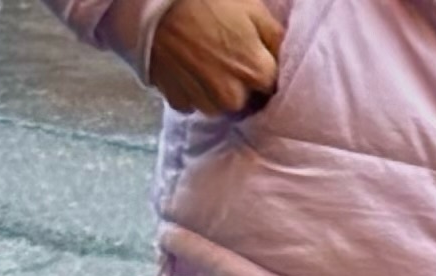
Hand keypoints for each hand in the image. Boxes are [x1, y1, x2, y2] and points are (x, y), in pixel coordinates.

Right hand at [146, 0, 283, 110]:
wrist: (152, 2)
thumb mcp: (250, 7)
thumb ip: (273, 37)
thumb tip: (283, 55)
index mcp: (255, 72)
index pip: (271, 85)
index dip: (262, 68)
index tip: (251, 54)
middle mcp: (232, 97)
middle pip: (244, 99)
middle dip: (239, 82)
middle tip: (223, 52)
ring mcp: (203, 102)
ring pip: (218, 105)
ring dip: (214, 88)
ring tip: (202, 57)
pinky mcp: (177, 102)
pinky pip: (191, 103)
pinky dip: (190, 88)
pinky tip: (184, 64)